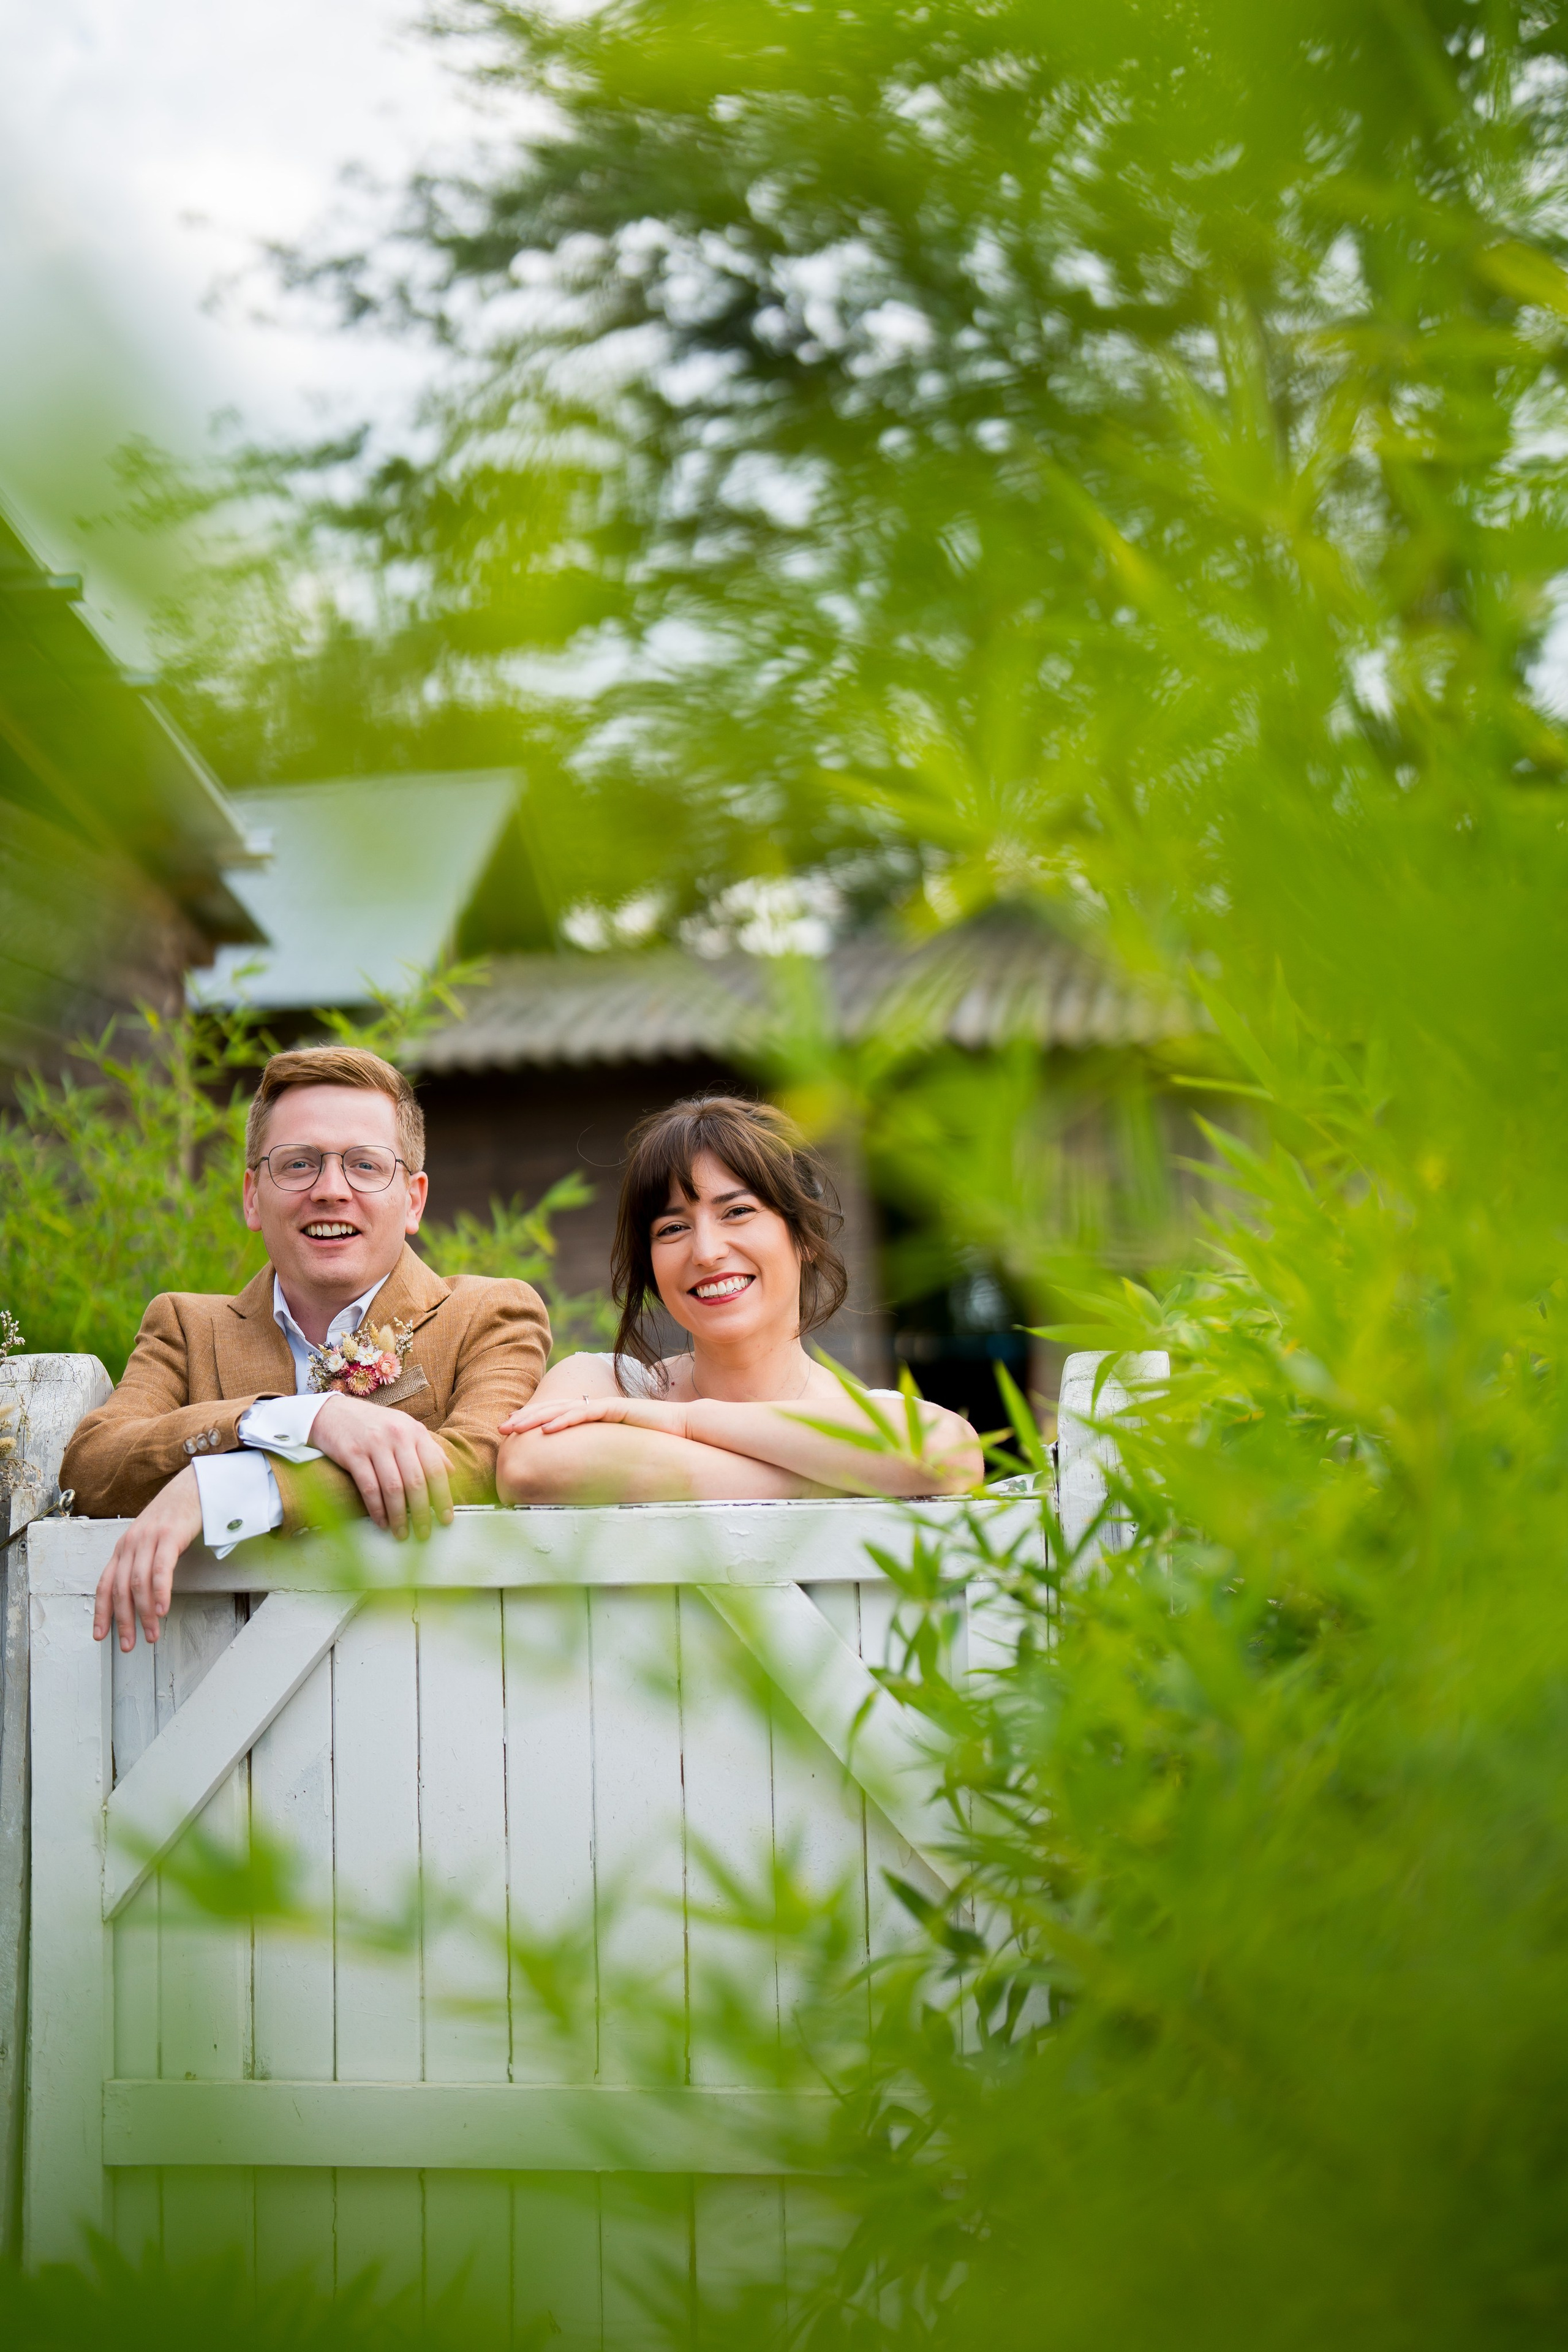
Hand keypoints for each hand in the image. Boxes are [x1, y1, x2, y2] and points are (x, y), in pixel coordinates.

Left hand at [93, 1466, 202, 1651]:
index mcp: (123, 1547)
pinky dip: (159, 1591)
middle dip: (123, 1621)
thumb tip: (140, 1594)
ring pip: (138, 1583)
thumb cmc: (174, 1514)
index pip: (105, 1585)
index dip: (102, 1612)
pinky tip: (162, 1608)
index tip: (101, 1635)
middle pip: (120, 1590)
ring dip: (144, 1613)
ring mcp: (149, 1539)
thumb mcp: (150, 1540)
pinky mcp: (169, 1535)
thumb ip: (142, 1562)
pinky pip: (161, 1569)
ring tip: (152, 1633)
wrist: (194, 1485)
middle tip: (129, 1644)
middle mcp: (130, 1544)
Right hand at [310, 1391, 454, 1539]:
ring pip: (393, 1488)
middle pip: (415, 1481)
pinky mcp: (352, 1454)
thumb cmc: (375, 1425)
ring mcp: (374, 1444)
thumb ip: (429, 1449)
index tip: (446, 1519)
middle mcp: (397, 1436)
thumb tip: (452, 1472)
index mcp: (415, 1431)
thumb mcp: (405, 1429)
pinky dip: (377, 1509)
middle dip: (422, 1512)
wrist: (333, 1413)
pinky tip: (382, 1523)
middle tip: (424, 1533)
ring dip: (399, 1516)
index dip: (443, 1497)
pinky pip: (368, 1488)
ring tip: (402, 1534)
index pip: (435, 1468)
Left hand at [498, 1393, 691, 1440]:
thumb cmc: (655, 1442)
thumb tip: (583, 1475)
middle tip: (500, 1427)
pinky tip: (546, 1429)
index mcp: (593, 1415)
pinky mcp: (616, 1409)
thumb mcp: (618, 1449)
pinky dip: (564, 1420)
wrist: (685, 1428)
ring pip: (562, 1409)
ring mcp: (604, 1406)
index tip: (511, 1430)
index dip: (533, 1420)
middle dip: (525, 1418)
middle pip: (552, 1410)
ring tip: (513, 1427)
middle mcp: (595, 1407)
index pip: (556, 1415)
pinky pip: (585, 1413)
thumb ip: (600, 1454)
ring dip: (535, 1418)